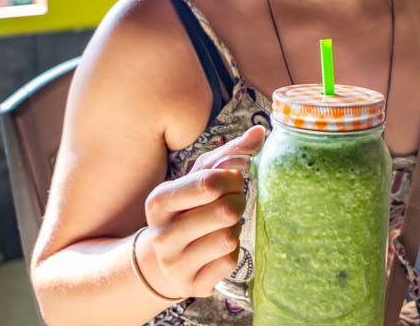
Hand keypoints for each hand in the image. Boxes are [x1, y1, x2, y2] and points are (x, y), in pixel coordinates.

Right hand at [141, 125, 265, 298]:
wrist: (167, 258)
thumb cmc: (190, 208)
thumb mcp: (201, 177)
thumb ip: (230, 153)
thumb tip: (259, 133)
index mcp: (160, 201)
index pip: (209, 183)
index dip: (230, 179)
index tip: (230, 181)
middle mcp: (161, 234)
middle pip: (226, 211)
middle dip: (237, 203)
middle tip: (231, 204)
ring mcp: (174, 264)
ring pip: (229, 238)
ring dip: (236, 229)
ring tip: (224, 226)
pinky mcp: (191, 286)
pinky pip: (229, 263)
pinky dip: (233, 254)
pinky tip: (219, 250)